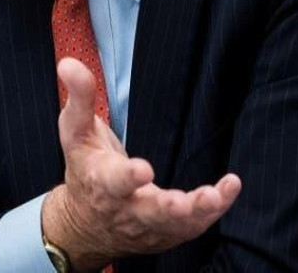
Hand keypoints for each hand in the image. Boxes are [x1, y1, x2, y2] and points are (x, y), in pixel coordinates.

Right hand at [43, 58, 241, 268]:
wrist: (86, 224)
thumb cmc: (84, 168)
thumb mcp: (76, 131)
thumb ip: (79, 97)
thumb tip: (68, 63)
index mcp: (101, 182)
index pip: (113, 181)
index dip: (127, 177)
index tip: (143, 170)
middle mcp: (125, 208)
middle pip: (148, 211)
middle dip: (167, 207)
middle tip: (184, 202)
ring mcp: (148, 225)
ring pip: (174, 224)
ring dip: (196, 212)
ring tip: (216, 196)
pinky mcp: (168, 233)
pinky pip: (193, 227)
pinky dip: (212, 212)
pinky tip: (228, 190)